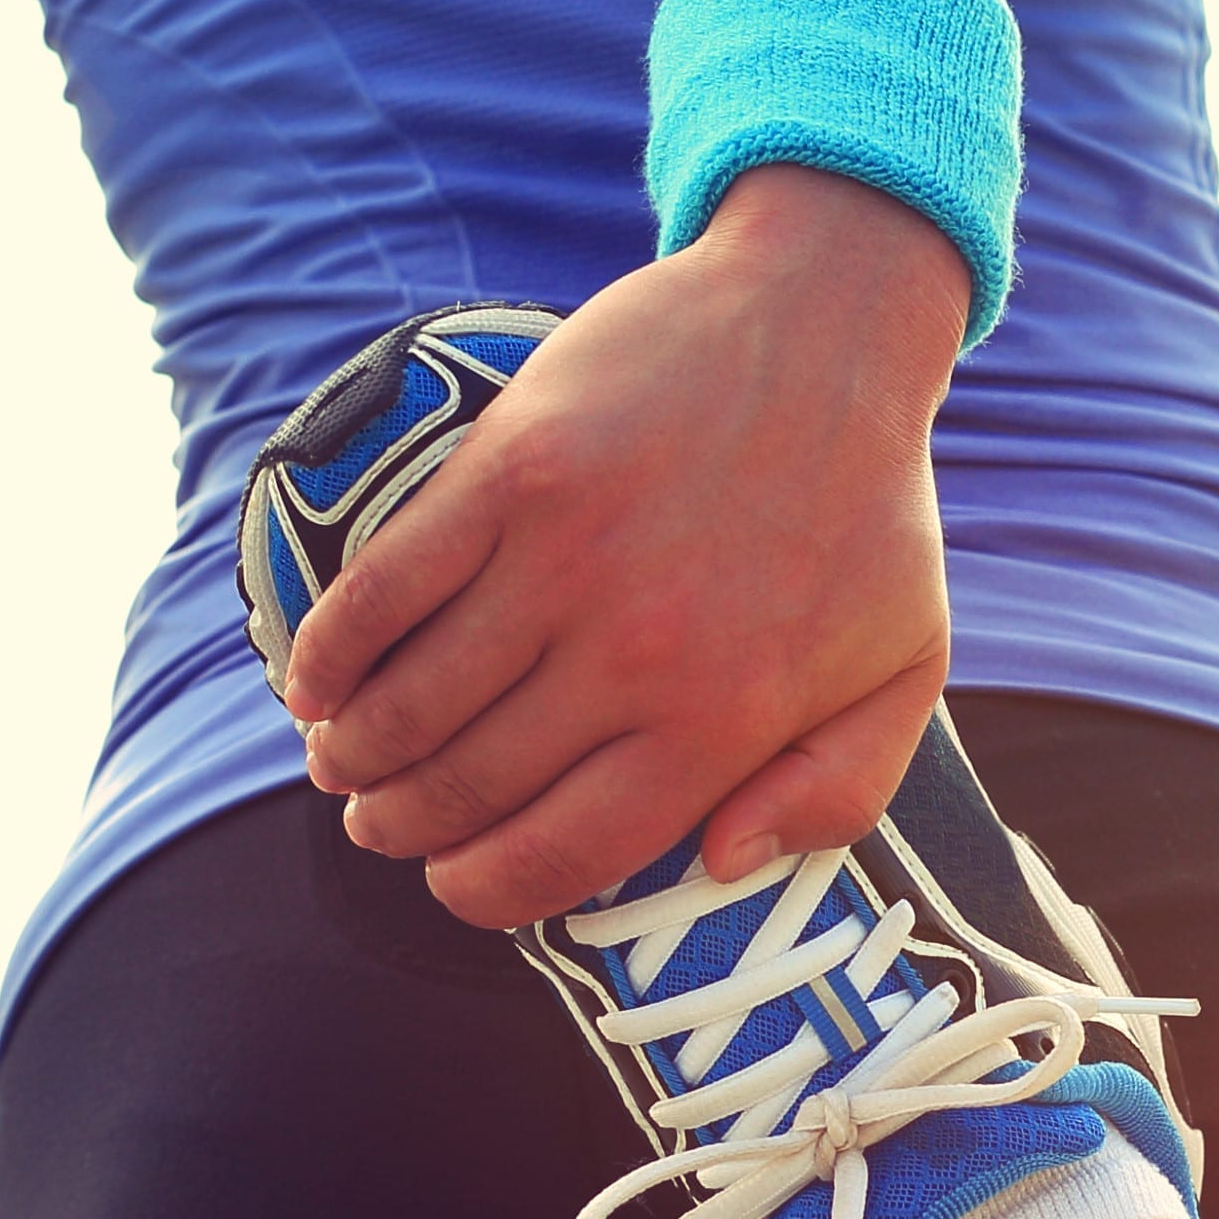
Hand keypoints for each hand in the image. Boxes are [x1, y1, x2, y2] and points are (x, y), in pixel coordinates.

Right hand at [278, 166, 968, 929]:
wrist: (824, 326)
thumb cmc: (870, 508)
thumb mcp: (906, 667)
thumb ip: (836, 787)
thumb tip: (723, 862)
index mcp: (724, 722)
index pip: (566, 854)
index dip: (487, 892)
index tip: (453, 890)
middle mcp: (636, 659)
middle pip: (471, 788)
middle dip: (405, 828)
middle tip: (379, 827)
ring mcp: (564, 563)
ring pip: (413, 702)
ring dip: (356, 752)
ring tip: (342, 764)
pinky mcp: (508, 476)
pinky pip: (386, 590)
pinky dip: (330, 651)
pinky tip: (312, 683)